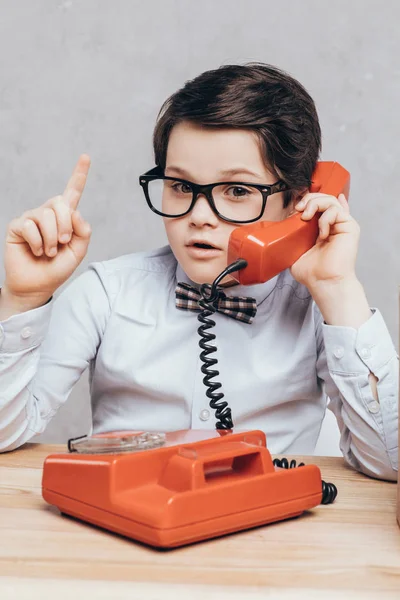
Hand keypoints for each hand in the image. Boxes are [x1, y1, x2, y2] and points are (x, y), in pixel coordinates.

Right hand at [3, 155, 91, 303]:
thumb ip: (83, 232)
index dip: (79, 175)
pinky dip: (38, 242)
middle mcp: (48, 213)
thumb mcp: (77, 252)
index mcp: (65, 218)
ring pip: (46, 215)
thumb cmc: (56, 269)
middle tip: (62, 243)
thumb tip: (75, 212)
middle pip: (60, 202)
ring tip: (48, 252)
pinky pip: (31, 226)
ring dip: (51, 239)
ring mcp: (31, 218)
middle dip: (66, 226)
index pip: (72, 192)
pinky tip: (36, 251)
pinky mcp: (17, 226)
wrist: (37, 286)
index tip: (85, 157)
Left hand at [290, 192, 359, 290]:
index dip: (308, 200)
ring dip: (315, 204)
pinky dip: (325, 218)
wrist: (323, 282)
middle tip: (299, 209)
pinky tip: (322, 234)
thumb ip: (292, 235)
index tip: (295, 208)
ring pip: (331, 199)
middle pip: (325, 197)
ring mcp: (342, 224)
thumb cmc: (311, 271)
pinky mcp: (350, 227)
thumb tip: (283, 224)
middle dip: (310, 198)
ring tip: (306, 217)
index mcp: (322, 227)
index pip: (319, 204)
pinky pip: (337, 211)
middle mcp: (334, 223)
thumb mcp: (294, 249)